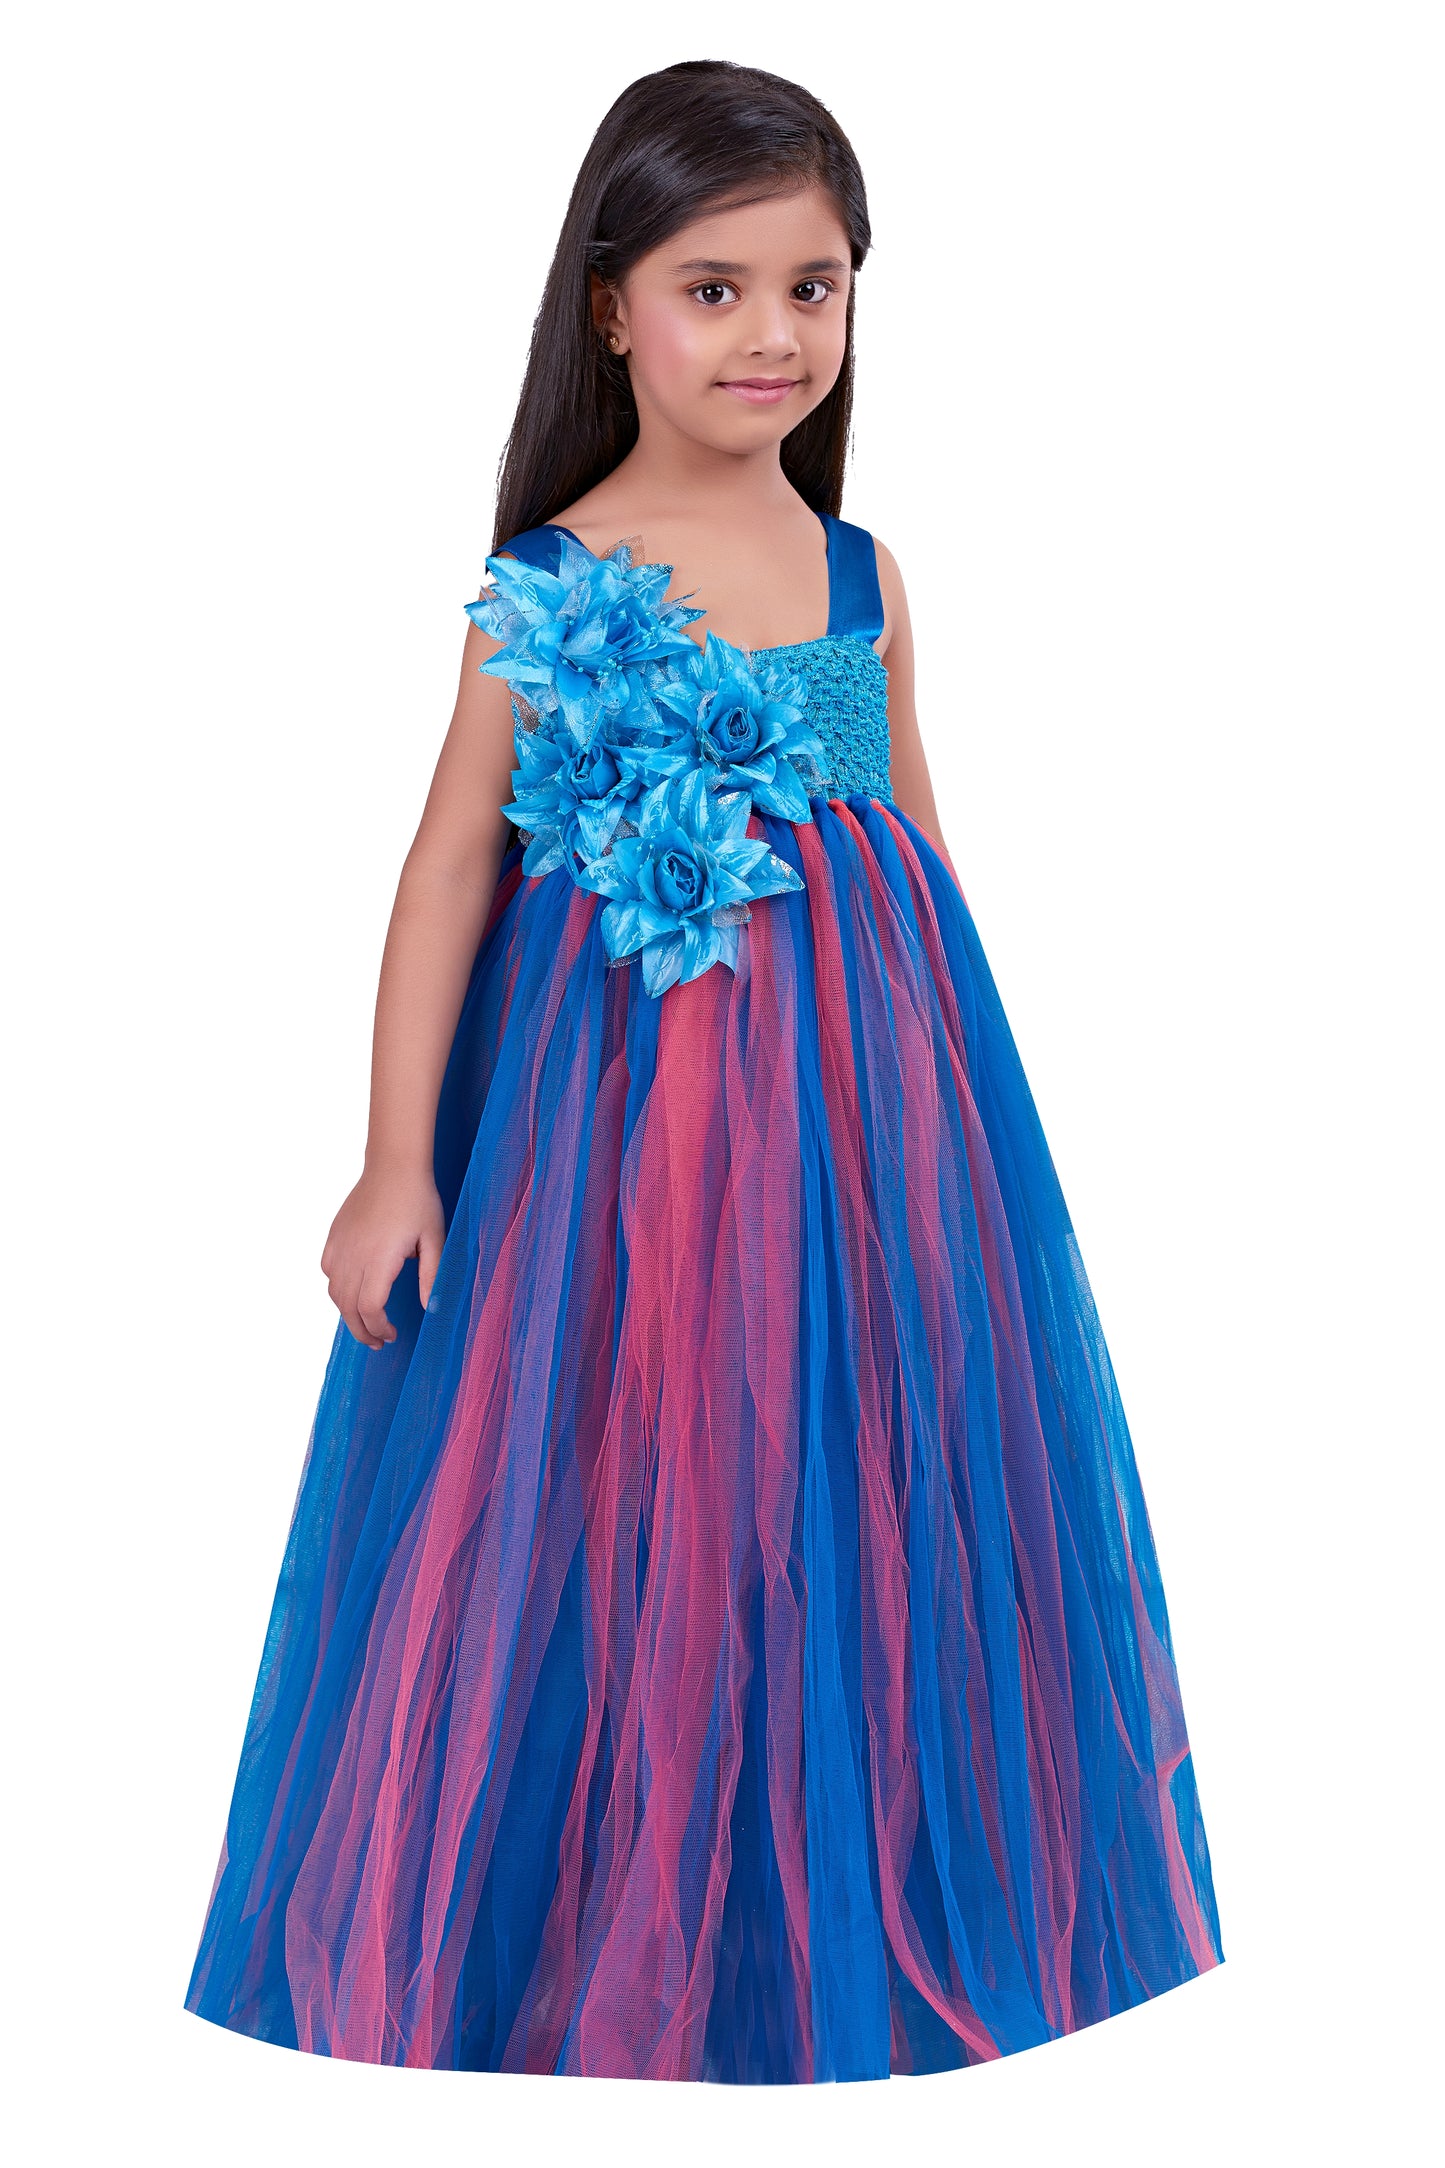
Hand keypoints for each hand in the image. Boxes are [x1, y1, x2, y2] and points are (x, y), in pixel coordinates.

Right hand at [320, 1164, 445, 1349]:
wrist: (393, 1166)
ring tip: (364, 1323)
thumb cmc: (418, 1201)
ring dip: (348, 1313)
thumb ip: (431, 1276)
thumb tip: (431, 1309)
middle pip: (349, 1307)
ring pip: (335, 1292)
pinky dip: (337, 1288)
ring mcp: (340, 1245)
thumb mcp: (434, 1239)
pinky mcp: (334, 1236)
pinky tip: (352, 1291)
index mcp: (379, 1259)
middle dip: (362, 1330)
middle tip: (376, 1343)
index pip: (370, 1308)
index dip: (378, 1328)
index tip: (392, 1335)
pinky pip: (328, 1271)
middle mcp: (353, 1255)